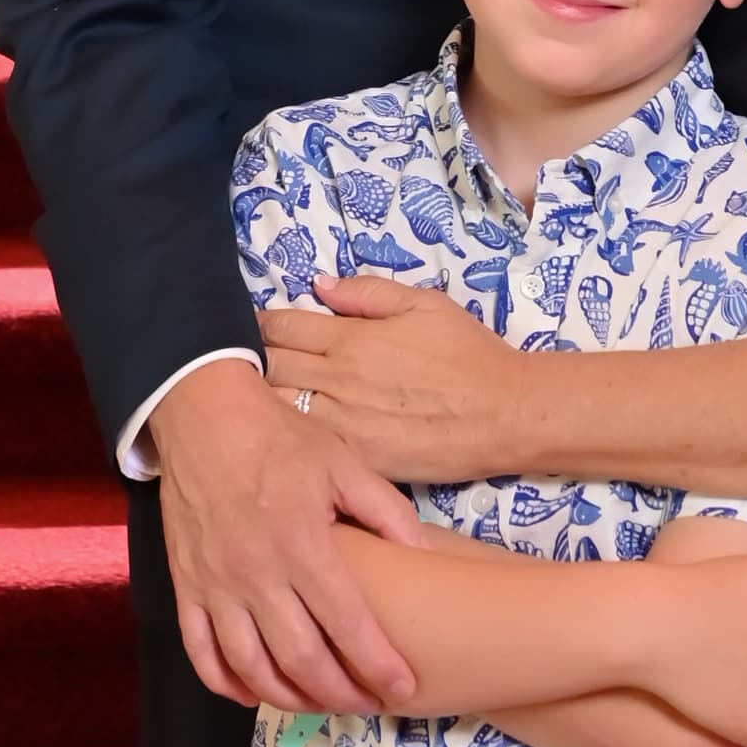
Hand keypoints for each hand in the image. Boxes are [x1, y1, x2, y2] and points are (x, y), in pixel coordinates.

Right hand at [150, 357, 424, 715]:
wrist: (204, 416)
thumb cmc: (280, 438)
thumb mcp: (343, 462)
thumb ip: (386, 511)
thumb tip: (428, 555)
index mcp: (302, 542)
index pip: (348, 622)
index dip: (378, 663)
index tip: (403, 687)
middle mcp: (257, 574)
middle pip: (301, 659)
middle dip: (341, 693)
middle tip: (369, 705)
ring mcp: (216, 586)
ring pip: (251, 669)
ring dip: (289, 699)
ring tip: (321, 705)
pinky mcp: (185, 588)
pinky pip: (202, 655)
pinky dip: (228, 686)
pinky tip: (255, 693)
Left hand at [261, 276, 528, 483]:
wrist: (504, 414)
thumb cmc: (468, 353)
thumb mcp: (424, 304)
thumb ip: (368, 293)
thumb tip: (319, 285)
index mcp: (352, 339)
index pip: (282, 327)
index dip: (260, 324)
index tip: (252, 325)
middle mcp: (339, 381)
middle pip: (269, 369)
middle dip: (251, 361)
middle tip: (243, 362)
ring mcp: (344, 426)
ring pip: (277, 412)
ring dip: (262, 402)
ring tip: (255, 399)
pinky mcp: (355, 461)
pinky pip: (307, 447)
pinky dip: (290, 438)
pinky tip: (285, 435)